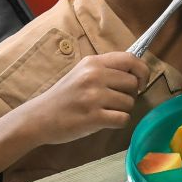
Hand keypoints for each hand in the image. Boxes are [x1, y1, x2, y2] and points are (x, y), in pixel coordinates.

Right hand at [24, 52, 148, 144]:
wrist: (39, 117)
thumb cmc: (63, 96)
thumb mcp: (81, 73)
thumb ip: (105, 69)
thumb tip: (135, 72)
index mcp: (93, 62)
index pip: (130, 59)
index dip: (142, 71)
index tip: (141, 82)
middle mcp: (94, 76)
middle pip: (133, 83)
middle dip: (130, 95)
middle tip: (115, 101)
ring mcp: (94, 96)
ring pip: (130, 103)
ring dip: (122, 110)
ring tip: (105, 111)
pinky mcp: (94, 117)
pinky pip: (123, 119)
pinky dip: (118, 122)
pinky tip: (105, 121)